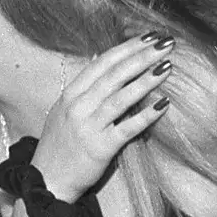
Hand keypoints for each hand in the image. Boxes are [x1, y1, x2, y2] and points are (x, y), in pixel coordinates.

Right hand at [33, 34, 173, 200]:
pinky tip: (163, 103)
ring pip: (121, 97)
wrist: (48, 180)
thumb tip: (105, 62)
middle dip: (142, 56)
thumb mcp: (65, 111)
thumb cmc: (60, 145)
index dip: (127, 48)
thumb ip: (85, 89)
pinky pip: (127, 128)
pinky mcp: (100, 147)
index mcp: (70, 94)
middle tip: (166, 44)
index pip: (102, 63)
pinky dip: (146, 115)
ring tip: (167, 66)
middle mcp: (78, 106)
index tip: (150, 36)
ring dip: (146, 80)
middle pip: (114, 75)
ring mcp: (88, 126)